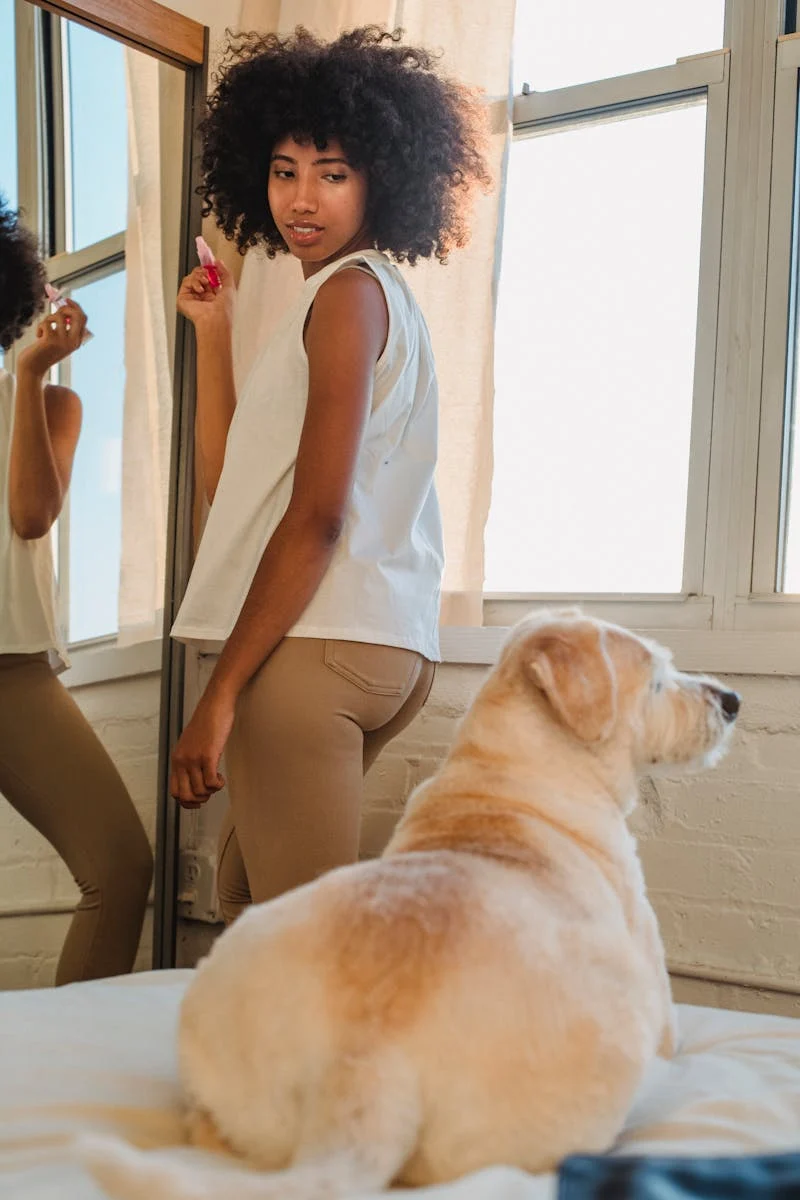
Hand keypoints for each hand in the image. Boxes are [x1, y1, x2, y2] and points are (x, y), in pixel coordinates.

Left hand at [17, 301, 87, 375]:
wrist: (33, 368)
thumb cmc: (44, 353)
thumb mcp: (58, 342)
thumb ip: (64, 329)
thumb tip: (64, 308)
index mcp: (77, 342)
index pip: (83, 319)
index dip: (76, 307)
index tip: (67, 301)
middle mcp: (73, 342)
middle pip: (78, 315)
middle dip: (67, 307)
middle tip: (57, 307)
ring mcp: (62, 341)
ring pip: (60, 316)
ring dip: (49, 318)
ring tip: (44, 327)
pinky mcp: (50, 340)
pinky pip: (46, 322)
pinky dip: (40, 327)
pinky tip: (38, 336)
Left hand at [170, 690, 234, 807]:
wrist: (215, 705)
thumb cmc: (206, 723)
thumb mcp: (191, 744)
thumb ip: (189, 760)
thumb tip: (194, 778)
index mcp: (176, 759)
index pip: (174, 791)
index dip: (186, 802)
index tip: (199, 800)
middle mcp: (182, 761)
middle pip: (185, 795)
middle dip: (199, 799)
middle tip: (210, 791)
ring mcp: (194, 758)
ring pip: (200, 790)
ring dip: (211, 791)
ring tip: (218, 781)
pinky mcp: (208, 755)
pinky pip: (211, 782)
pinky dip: (218, 785)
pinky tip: (222, 778)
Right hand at [177, 261, 234, 329]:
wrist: (215, 319)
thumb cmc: (224, 310)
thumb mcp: (230, 287)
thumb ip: (225, 272)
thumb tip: (218, 262)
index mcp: (214, 296)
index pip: (209, 278)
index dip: (210, 270)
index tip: (212, 263)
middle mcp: (203, 297)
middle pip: (199, 275)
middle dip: (205, 272)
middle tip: (208, 275)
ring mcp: (193, 297)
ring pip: (192, 277)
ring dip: (199, 276)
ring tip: (205, 283)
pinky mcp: (183, 298)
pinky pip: (186, 282)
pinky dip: (193, 282)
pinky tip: (199, 289)